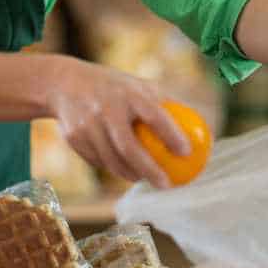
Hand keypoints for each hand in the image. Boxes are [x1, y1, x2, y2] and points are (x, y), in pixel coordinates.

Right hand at [43, 57, 190, 188]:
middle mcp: (106, 108)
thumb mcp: (137, 85)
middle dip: (149, 170)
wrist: (64, 83)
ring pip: (112, 160)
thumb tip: (202, 126)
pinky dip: (113, 168)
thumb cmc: (114, 87)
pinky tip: (125, 173)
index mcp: (128, 93)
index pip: (154, 116)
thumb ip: (166, 104)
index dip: (172, 135)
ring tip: (146, 180)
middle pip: (129, 148)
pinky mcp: (75, 138)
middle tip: (166, 184)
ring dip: (131, 174)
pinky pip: (98, 161)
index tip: (187, 152)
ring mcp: (88, 125)